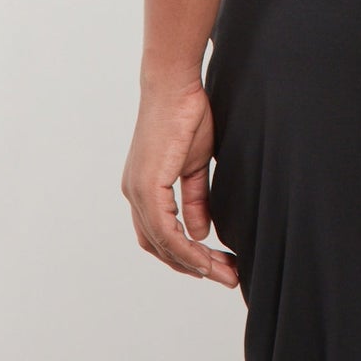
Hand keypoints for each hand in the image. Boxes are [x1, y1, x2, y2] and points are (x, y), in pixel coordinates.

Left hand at [121, 79, 238, 287]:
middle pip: (158, 246)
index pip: (160, 234)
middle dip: (192, 265)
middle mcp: (134, 193)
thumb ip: (195, 199)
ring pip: (161, 243)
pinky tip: (205, 255)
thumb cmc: (187, 115)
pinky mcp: (147, 185)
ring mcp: (137, 191)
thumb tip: (201, 232)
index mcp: (142, 188)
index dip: (185, 254)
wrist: (176, 85)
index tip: (216, 265)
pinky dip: (184, 247)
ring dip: (192, 261)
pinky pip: (164, 229)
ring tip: (223, 271)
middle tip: (226, 276)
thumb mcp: (194, 165)